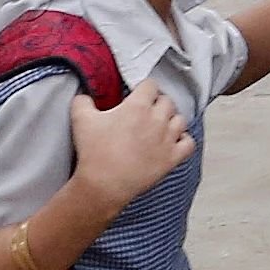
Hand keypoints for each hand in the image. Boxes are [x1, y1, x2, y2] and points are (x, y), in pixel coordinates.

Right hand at [69, 86, 195, 205]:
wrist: (103, 185)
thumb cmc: (94, 153)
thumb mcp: (81, 119)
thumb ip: (83, 101)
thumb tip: (85, 96)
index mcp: (138, 106)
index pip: (151, 85)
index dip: (143, 89)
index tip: (137, 96)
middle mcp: (157, 119)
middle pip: (167, 101)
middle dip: (157, 104)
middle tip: (145, 112)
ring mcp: (167, 139)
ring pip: (180, 120)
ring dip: (171, 120)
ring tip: (159, 126)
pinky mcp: (172, 158)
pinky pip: (189, 143)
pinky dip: (183, 140)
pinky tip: (172, 142)